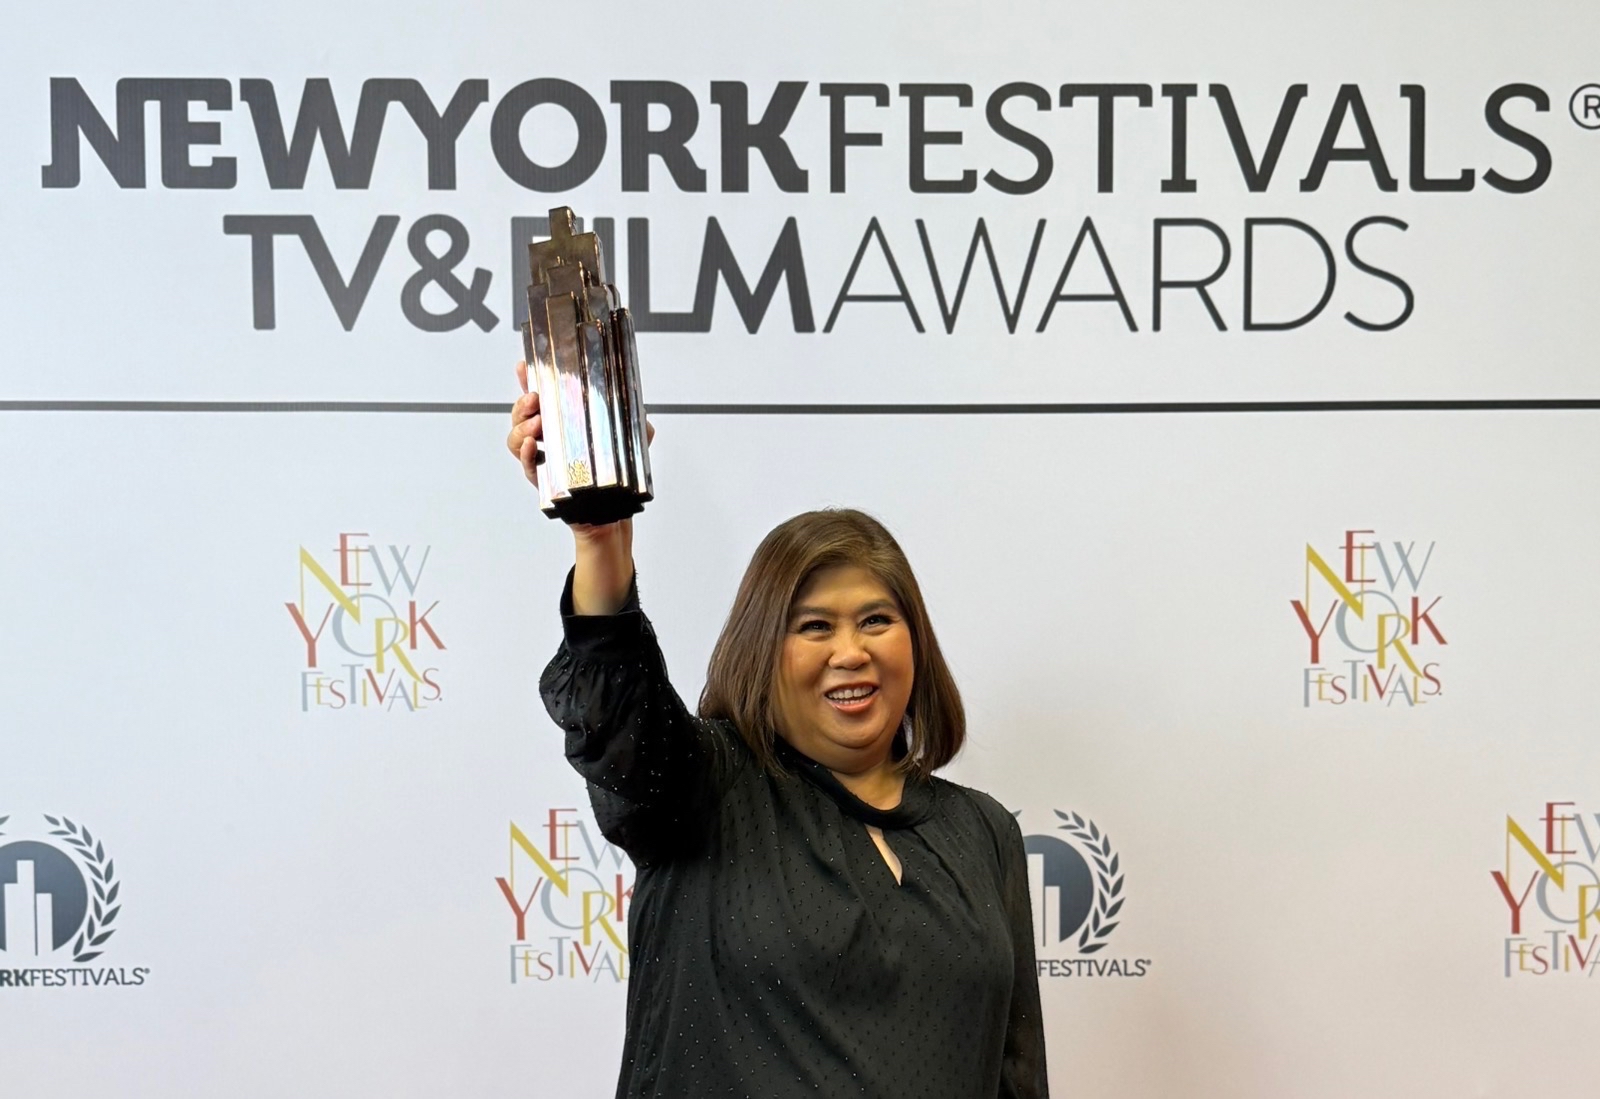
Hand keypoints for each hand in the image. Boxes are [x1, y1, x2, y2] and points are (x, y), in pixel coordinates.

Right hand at [506, 359, 655, 491]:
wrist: (610, 513)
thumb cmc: (615, 476)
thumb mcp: (630, 443)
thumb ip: (638, 425)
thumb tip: (642, 411)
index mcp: (564, 422)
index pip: (543, 396)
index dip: (528, 380)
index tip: (524, 367)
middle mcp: (549, 437)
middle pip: (522, 413)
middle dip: (522, 402)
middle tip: (534, 399)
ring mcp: (543, 457)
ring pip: (517, 437)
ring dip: (522, 426)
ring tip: (537, 424)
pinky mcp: (542, 478)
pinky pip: (526, 463)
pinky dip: (525, 453)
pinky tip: (533, 445)